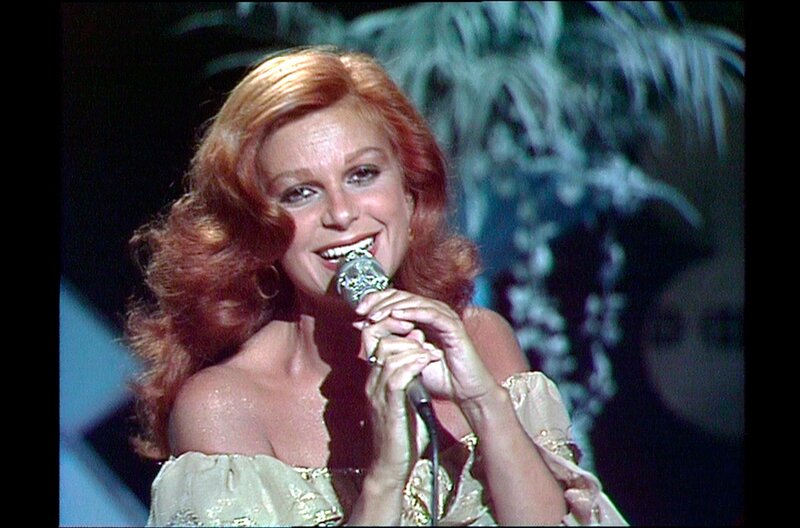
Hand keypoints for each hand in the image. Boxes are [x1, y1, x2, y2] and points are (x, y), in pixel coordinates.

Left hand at [355, 289, 499, 405]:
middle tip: (362, 310)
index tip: (357, 312)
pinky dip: (412, 312)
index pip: (396, 299)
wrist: (463, 392)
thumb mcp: (403, 358)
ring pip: (414, 301)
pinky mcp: (453, 325)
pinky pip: (430, 313)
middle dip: (380, 301)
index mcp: (421, 317)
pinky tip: (397, 315)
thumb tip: (360, 326)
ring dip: (392, 306)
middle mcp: (433, 312)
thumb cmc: (436, 376)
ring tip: (375, 314)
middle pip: (403, 296)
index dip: (376, 301)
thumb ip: (385, 341)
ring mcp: (444, 317)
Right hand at [357, 315, 435, 483]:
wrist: (393, 465)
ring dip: (413, 348)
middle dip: (403, 332)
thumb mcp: (408, 395)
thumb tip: (422, 346)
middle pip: (379, 340)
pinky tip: (427, 361)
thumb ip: (412, 372)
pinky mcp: (388, 406)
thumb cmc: (403, 432)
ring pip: (389, 355)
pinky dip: (414, 364)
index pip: (373, 338)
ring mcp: (377, 393)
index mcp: (375, 378)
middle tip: (425, 337)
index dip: (392, 325)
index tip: (414, 325)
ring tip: (431, 351)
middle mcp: (372, 382)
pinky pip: (397, 376)